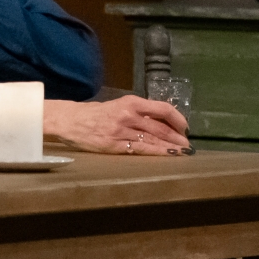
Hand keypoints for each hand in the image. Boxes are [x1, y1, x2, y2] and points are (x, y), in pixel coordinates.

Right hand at [45, 96, 189, 154]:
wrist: (70, 121)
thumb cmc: (95, 114)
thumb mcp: (117, 106)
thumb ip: (137, 112)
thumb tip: (160, 122)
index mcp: (131, 102)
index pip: (162, 109)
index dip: (178, 119)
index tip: (185, 127)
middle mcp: (128, 115)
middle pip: (160, 127)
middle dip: (177, 137)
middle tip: (188, 144)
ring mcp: (122, 131)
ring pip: (153, 139)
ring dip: (171, 147)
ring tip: (183, 152)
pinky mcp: (115, 145)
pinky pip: (141, 149)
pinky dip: (156, 153)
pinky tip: (167, 156)